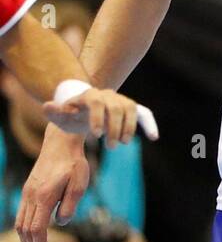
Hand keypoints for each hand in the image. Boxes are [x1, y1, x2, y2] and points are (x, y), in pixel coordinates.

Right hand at [14, 127, 89, 241]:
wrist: (61, 143)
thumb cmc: (74, 163)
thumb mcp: (80, 184)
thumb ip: (69, 205)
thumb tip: (61, 222)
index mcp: (43, 197)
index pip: (37, 230)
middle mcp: (31, 197)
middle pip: (26, 230)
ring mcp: (27, 193)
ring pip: (21, 223)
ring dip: (27, 241)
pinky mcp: (29, 190)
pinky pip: (23, 215)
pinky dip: (25, 229)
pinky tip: (32, 237)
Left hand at [42, 87, 156, 146]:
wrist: (83, 108)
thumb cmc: (70, 114)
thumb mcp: (59, 115)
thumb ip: (53, 112)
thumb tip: (48, 106)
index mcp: (90, 95)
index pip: (97, 102)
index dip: (98, 118)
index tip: (96, 136)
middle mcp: (108, 95)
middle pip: (117, 107)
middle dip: (115, 128)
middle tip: (110, 147)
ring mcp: (121, 100)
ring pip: (131, 109)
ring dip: (129, 127)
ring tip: (122, 144)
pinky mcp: (130, 109)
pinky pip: (144, 113)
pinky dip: (149, 124)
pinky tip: (154, 137)